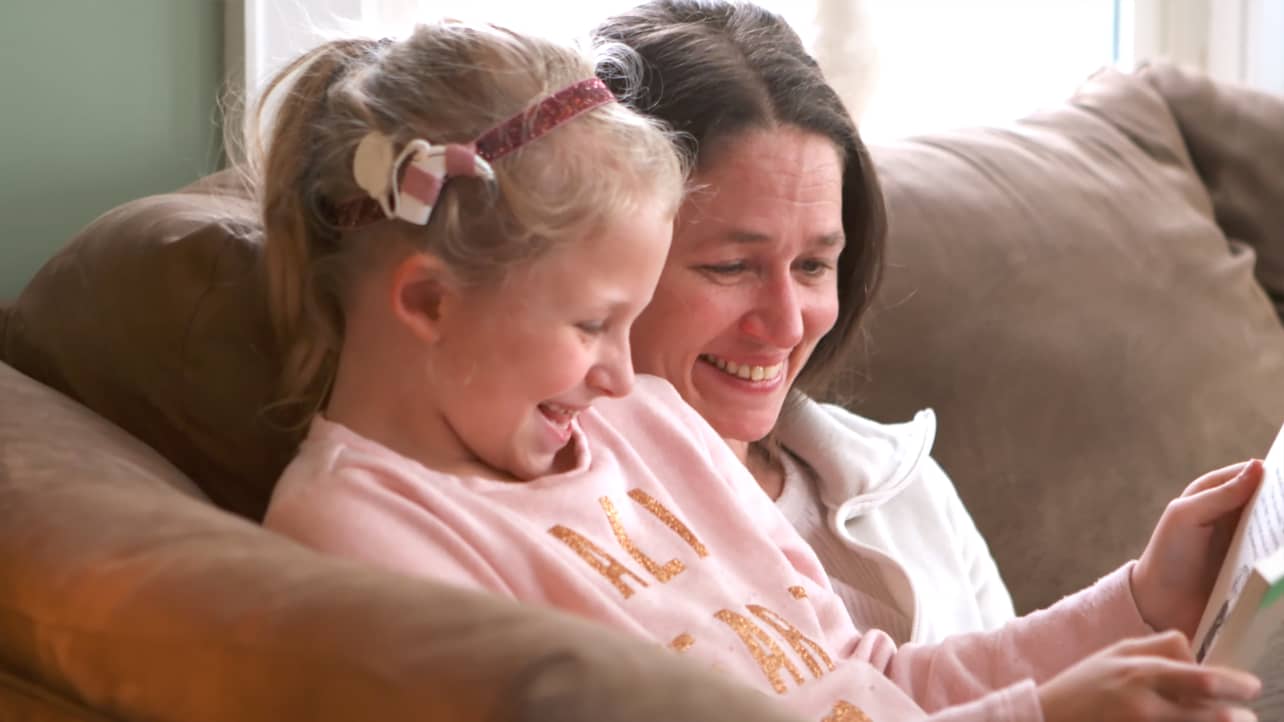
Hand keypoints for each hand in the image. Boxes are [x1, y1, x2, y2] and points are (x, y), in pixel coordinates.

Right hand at [1038, 631, 1259, 721]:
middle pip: (1205, 707)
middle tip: (1248, 714)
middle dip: (1235, 714)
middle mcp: (1144, 702)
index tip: (1249, 687)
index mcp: (1139, 671)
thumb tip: (1196, 655)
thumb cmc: (1084, 685)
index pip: (1200, 677)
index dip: (1232, 683)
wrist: (1047, 717)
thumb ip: (1158, 648)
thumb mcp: (1117, 652)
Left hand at [1133, 460, 1263, 637]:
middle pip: (1274, 501)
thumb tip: (1259, 466)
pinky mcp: (1256, 567)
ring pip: (1280, 529)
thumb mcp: (1186, 517)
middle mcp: (1235, 512)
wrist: (1162, 605)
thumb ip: (1220, 494)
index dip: (1279, 475)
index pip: (1256, 474)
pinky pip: (1277, 557)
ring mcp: (1248, 540)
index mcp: (1216, 492)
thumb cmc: (1169, 554)